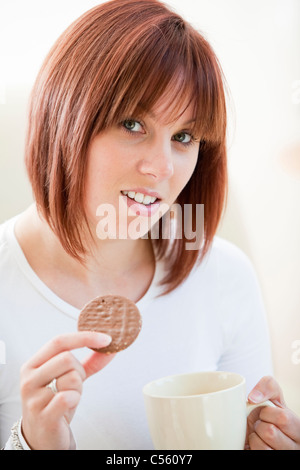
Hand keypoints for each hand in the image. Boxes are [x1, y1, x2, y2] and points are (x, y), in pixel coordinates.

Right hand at [20, 331, 114, 449]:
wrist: (43, 437)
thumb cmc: (56, 404)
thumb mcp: (70, 379)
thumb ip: (89, 362)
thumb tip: (110, 347)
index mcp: (34, 364)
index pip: (59, 341)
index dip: (84, 337)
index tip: (106, 339)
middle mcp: (29, 378)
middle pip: (67, 358)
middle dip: (80, 371)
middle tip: (74, 386)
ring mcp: (34, 397)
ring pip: (71, 377)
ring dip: (78, 388)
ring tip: (68, 398)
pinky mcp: (43, 416)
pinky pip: (69, 397)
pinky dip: (75, 400)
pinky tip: (67, 407)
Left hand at [246, 376, 299, 449]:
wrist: (255, 429)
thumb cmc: (267, 413)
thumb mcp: (273, 396)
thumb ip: (268, 386)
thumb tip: (253, 397)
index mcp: (298, 428)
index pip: (283, 418)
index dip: (267, 412)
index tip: (265, 413)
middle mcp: (295, 446)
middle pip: (271, 433)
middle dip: (259, 424)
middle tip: (260, 424)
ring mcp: (282, 455)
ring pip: (262, 447)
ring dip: (254, 437)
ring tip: (259, 435)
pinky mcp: (268, 459)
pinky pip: (256, 453)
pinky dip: (251, 447)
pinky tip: (257, 444)